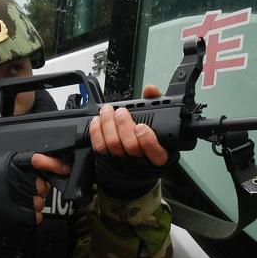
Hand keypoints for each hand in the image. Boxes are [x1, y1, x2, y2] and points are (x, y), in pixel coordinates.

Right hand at [0, 152, 69, 235]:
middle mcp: (17, 179)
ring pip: (41, 201)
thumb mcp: (1, 162)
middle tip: (21, 190)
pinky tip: (17, 210)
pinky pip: (37, 215)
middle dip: (37, 188)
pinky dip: (31, 215)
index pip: (38, 160)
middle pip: (43, 184)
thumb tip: (45, 163)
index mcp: (13, 163)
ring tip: (16, 201)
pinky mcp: (19, 214)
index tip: (65, 168)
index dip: (54, 164)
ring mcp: (19, 197)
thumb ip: (22, 162)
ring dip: (33, 203)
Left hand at [89, 84, 177, 200]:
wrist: (135, 167)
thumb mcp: (159, 125)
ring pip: (113, 145)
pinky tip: (98, 120)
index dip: (148, 140)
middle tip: (121, 112)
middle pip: (131, 146)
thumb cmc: (148, 142)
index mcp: (159, 156)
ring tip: (108, 111)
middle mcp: (141, 164)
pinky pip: (99, 147)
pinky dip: (97, 131)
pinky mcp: (106, 163)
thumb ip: (156, 106)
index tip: (141, 127)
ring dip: (108, 124)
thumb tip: (151, 89)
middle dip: (124, 125)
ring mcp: (122, 165)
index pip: (156, 153)